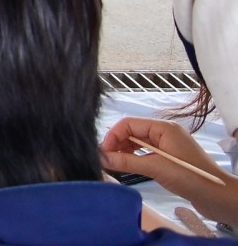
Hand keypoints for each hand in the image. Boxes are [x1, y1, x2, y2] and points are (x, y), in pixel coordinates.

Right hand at [102, 117, 237, 225]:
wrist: (219, 197)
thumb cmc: (190, 177)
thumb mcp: (156, 168)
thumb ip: (127, 161)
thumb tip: (101, 158)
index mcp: (163, 127)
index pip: (129, 123)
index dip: (113, 136)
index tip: (103, 152)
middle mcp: (164, 132)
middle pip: (132, 132)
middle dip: (117, 143)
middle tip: (106, 160)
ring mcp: (168, 145)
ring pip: (138, 143)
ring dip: (125, 151)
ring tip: (116, 164)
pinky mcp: (170, 159)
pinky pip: (146, 153)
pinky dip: (135, 158)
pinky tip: (129, 166)